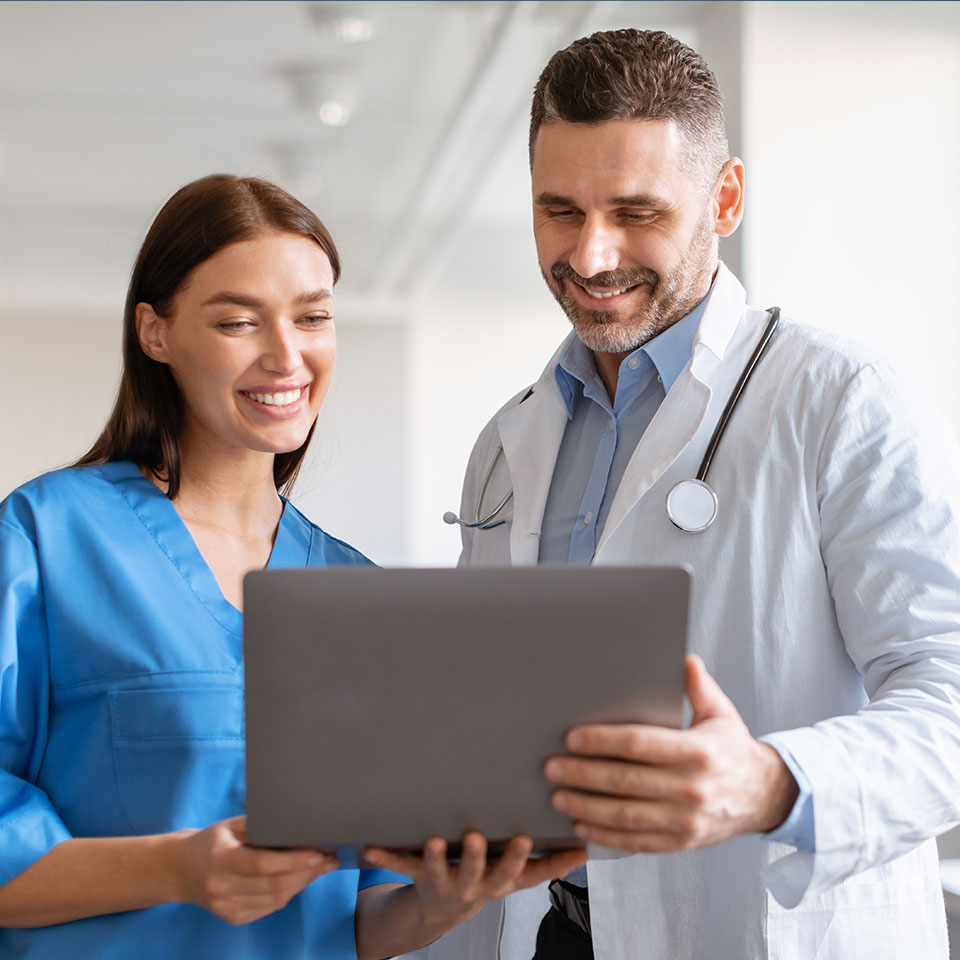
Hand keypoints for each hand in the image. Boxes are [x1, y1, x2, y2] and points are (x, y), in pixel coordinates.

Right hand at [172, 815, 338, 924]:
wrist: (181, 870)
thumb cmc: (212, 841)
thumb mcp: (231, 825)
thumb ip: (260, 826)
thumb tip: (299, 826)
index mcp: (220, 858)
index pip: (263, 864)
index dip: (294, 860)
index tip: (319, 852)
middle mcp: (221, 887)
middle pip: (274, 885)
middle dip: (307, 872)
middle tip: (329, 859)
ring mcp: (226, 906)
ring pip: (276, 900)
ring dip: (303, 883)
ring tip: (321, 867)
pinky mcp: (232, 917)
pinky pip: (269, 908)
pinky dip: (289, 893)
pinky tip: (300, 879)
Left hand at [363, 832, 585, 928]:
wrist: (442, 912)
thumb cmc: (487, 880)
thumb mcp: (519, 876)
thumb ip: (550, 862)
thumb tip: (587, 849)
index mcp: (496, 882)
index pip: (511, 872)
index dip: (516, 857)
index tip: (524, 836)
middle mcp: (469, 885)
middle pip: (474, 873)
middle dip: (475, 857)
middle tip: (475, 837)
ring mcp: (441, 880)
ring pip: (437, 870)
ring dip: (433, 857)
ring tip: (433, 840)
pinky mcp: (417, 873)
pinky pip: (398, 864)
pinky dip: (384, 856)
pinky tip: (368, 847)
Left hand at [544, 654, 798, 852]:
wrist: (765, 797)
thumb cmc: (732, 749)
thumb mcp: (720, 712)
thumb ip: (698, 685)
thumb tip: (683, 657)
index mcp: (697, 752)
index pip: (639, 744)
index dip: (602, 740)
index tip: (571, 737)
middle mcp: (691, 789)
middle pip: (625, 781)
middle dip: (583, 773)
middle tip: (551, 766)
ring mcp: (686, 820)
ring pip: (625, 815)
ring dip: (586, 806)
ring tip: (557, 794)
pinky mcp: (681, 843)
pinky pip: (636, 841)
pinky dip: (605, 835)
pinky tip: (581, 824)